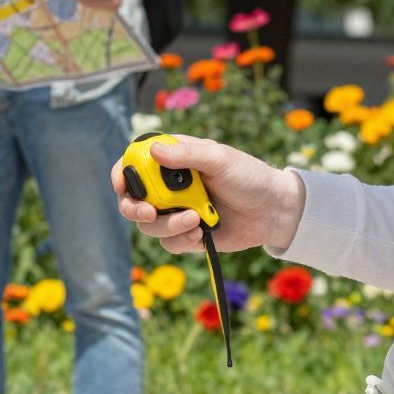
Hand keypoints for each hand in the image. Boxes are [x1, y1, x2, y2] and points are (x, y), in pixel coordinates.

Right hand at [110, 134, 306, 255]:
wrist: (273, 212)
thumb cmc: (249, 177)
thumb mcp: (220, 159)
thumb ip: (188, 155)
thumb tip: (154, 151)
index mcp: (173, 160)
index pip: (134, 163)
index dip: (121, 173)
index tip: (121, 185)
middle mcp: (168, 186)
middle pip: (132, 198)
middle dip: (134, 208)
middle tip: (149, 213)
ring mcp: (175, 211)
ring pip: (148, 225)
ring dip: (166, 226)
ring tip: (193, 220)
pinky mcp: (186, 234)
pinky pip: (168, 243)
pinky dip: (180, 239)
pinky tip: (200, 232)